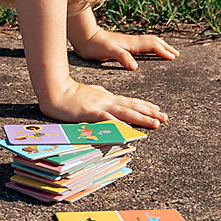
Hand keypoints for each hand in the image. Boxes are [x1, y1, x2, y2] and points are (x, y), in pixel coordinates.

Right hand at [39, 79, 167, 128]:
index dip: (145, 106)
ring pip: (126, 113)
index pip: (130, 101)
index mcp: (107, 96)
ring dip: (142, 119)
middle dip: (150, 113)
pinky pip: (109, 120)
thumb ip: (100, 93)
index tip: (157, 110)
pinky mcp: (92, 113)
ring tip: (156, 124)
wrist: (55, 90)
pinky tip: (129, 129)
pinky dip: (120, 124)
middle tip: (166, 118)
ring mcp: (100, 106)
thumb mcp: (89, 91)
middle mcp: (107, 100)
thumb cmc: (70, 92)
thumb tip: (108, 94)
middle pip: (132, 107)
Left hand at [71, 27, 178, 70]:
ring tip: (167, 51)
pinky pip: (141, 44)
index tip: (173, 57)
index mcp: (130, 44)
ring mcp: (127, 42)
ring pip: (148, 41)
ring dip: (159, 45)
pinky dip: (150, 46)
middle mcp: (131, 41)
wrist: (85, 37)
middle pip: (152, 41)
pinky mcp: (123, 44)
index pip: (151, 45)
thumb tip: (135, 66)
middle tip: (176, 54)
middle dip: (165, 47)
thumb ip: (122, 57)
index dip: (163, 51)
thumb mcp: (108, 52)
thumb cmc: (95, 46)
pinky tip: (148, 51)